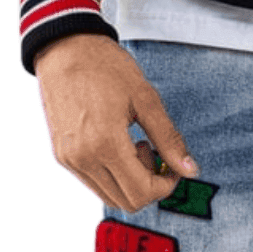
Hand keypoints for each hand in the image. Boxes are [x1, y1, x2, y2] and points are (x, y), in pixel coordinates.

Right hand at [34, 33, 198, 212]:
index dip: (165, 184)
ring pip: (108, 195)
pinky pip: (92, 181)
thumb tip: (190, 169)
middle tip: (156, 151)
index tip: (174, 165)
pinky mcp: (62, 155)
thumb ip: (168, 137)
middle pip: (126, 201)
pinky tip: (118, 142)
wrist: (66, 49)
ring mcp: (70, 160)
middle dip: (149, 184)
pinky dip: (112, 173)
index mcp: (106, 144)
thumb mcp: (145, 97)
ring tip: (135, 143)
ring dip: (130, 180)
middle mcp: (83, 159)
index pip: (142, 192)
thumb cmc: (106, 67)